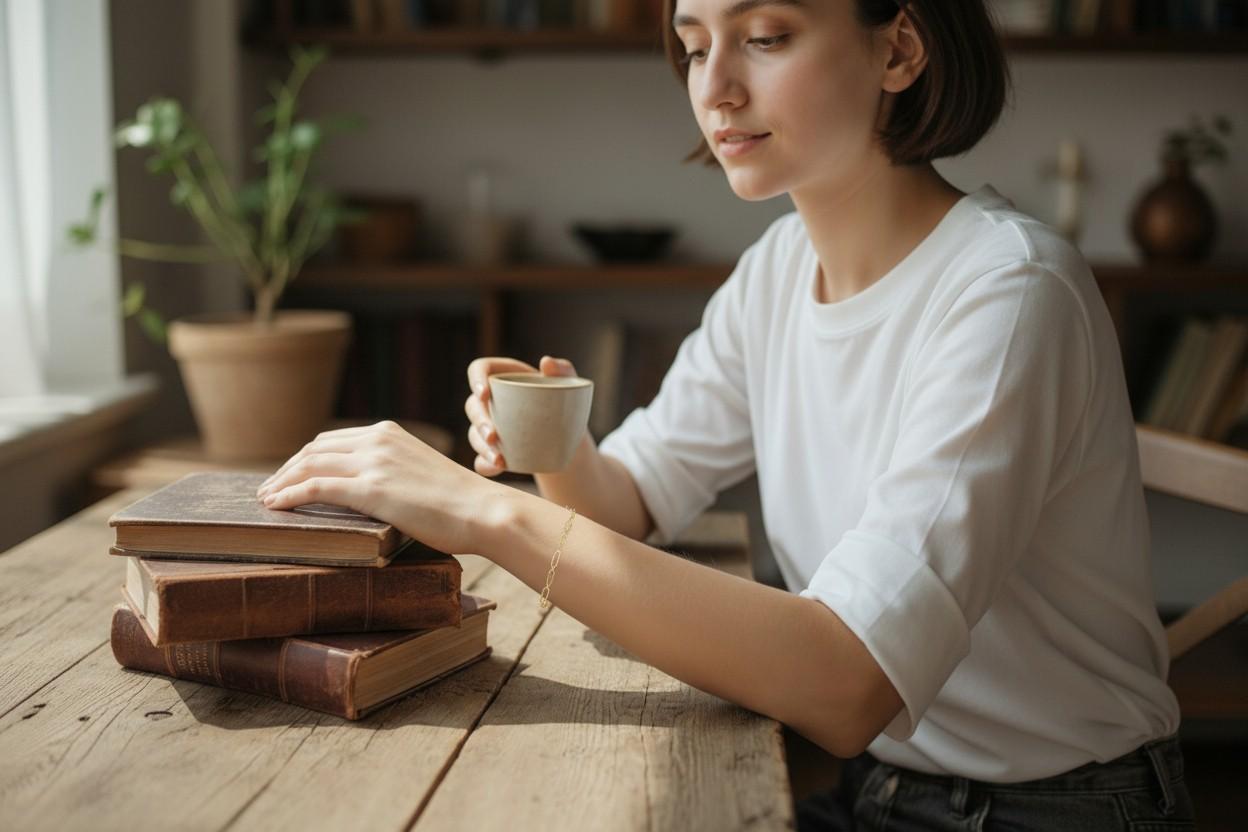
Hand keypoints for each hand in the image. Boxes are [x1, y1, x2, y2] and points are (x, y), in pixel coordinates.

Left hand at [254, 420, 493, 555]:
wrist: (484, 510)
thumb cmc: (461, 503)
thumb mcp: (422, 473)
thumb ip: (395, 472)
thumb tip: (375, 493)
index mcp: (390, 432)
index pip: (332, 440)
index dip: (304, 458)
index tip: (288, 475)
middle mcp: (378, 440)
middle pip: (314, 449)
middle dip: (286, 469)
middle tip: (268, 489)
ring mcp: (374, 463)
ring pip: (309, 466)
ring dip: (280, 483)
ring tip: (265, 500)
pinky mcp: (372, 489)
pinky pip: (316, 488)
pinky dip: (289, 495)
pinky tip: (274, 506)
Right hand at [464, 354, 579, 476]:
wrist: (569, 432)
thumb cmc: (564, 399)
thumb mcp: (568, 382)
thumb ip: (563, 369)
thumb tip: (546, 363)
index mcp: (502, 376)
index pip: (478, 369)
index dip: (475, 379)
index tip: (485, 394)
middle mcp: (490, 400)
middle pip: (473, 406)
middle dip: (480, 422)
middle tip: (494, 436)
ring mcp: (489, 425)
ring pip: (474, 434)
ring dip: (482, 447)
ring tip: (499, 459)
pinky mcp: (493, 449)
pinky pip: (481, 459)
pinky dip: (486, 465)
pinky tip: (497, 468)